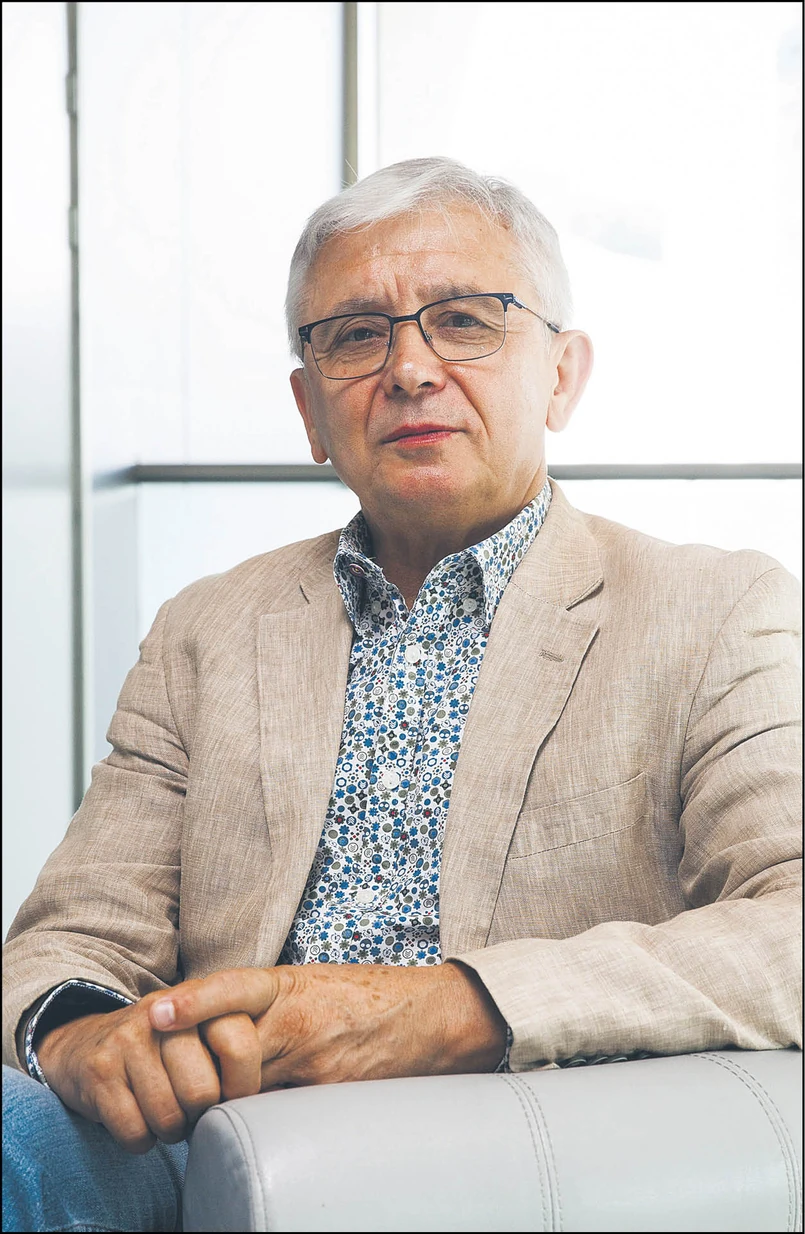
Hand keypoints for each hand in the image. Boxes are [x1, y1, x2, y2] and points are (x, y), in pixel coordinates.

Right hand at [35, 993, 258, 1153]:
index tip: (235, 1095)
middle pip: (202, 1092)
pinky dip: (141, 1140)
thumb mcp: (201, 1035)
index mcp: (200, 999)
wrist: (84, 1045)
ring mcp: (128, 1037)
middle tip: (191, 1109)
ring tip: (166, 1114)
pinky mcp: (100, 1069)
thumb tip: (271, 1095)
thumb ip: (235, 1050)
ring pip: (168, 1117)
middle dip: (200, 1114)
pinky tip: (139, 1120)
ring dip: (171, 1130)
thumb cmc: (161, 1050)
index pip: (238, 1040)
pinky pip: (135, 1131)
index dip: (244, 1082)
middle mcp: (165, 1012)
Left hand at [150, 961, 506, 1088]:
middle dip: (196, 1066)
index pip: (232, 987)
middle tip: (169, 1081)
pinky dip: (264, 1113)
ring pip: (249, 1085)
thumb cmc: (368, 996)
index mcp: (290, 983)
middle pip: (228, 1044)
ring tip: (203, 1106)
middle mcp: (299, 1019)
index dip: (193, 1001)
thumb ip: (265, 999)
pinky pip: (282, 1110)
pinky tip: (261, 1115)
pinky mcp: (331, 1094)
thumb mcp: (311, 981)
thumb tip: (212, 1021)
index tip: (156, 1012)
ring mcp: (315, 1061)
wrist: (434, 1016)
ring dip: (225, 1096)